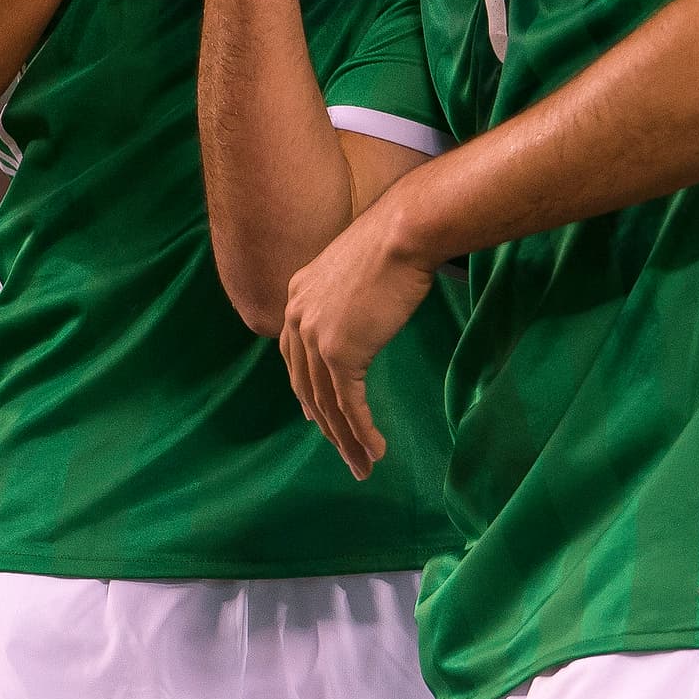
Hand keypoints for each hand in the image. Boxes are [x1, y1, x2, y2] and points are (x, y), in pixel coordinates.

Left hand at [279, 199, 434, 478]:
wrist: (403, 233)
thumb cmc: (393, 243)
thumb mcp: (354, 270)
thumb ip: (344, 299)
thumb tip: (356, 320)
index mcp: (297, 296)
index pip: (294, 357)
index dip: (307, 392)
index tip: (319, 418)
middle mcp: (296, 316)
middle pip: (306, 386)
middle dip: (327, 425)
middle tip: (345, 453)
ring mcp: (314, 335)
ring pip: (327, 402)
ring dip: (347, 439)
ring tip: (364, 465)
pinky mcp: (339, 351)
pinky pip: (348, 403)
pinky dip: (361, 431)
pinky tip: (375, 450)